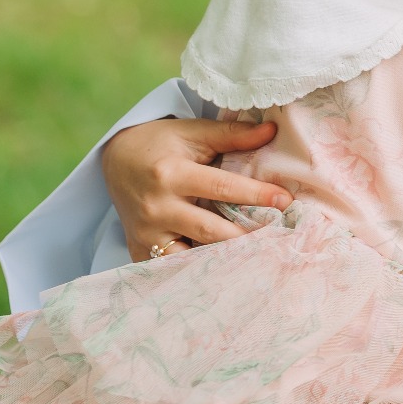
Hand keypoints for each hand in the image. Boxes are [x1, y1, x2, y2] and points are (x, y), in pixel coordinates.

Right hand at [102, 116, 292, 262]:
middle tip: (281, 239)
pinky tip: (226, 271)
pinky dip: (198, 271)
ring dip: (225, 261)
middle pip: (211, 230)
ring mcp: (147, 233)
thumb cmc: (161, 144)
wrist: (116, 160)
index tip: (286, 201)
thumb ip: (232, 135)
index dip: (256, 195)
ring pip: (192, 257)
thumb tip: (272, 131)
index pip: (222, 188)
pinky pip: (174, 268)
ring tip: (259, 260)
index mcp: (171, 173)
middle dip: (248, 237)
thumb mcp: (193, 133)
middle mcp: (157, 207)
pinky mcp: (141, 251)